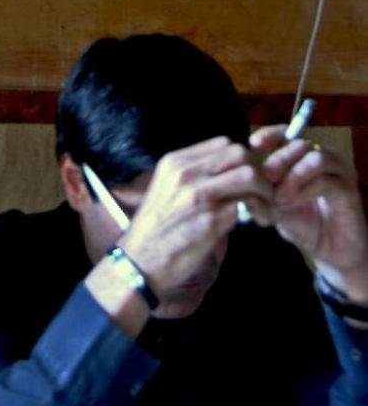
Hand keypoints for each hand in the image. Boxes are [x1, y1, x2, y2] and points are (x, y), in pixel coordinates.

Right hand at [121, 136, 272, 302]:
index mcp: (176, 162)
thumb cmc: (158, 228)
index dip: (243, 159)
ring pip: (249, 176)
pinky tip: (258, 222)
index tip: (248, 177)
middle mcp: (186, 173)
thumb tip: (231, 171)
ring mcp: (198, 196)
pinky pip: (246, 206)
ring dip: (265, 192)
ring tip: (264, 209)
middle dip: (259, 172)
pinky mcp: (210, 220)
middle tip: (263, 193)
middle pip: (240, 154)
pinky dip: (259, 213)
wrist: (141, 262)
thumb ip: (196, 175)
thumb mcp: (169, 188)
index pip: (224, 143)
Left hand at [251, 126, 367, 298]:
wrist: (329, 251)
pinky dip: (304, 190)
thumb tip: (241, 191)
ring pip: (315, 158)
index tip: (253, 144)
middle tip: (264, 178)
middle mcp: (323, 158)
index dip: (270, 135)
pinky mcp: (349, 189)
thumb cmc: (302, 224)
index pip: (287, 133)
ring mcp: (338, 171)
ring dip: (292, 176)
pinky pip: (325, 180)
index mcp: (304, 157)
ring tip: (278, 197)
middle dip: (278, 160)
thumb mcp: (275, 209)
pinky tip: (291, 202)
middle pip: (299, 145)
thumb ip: (260, 198)